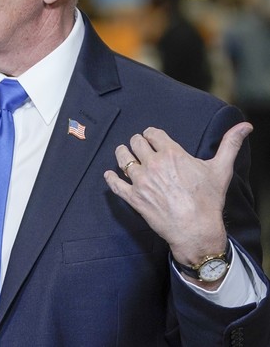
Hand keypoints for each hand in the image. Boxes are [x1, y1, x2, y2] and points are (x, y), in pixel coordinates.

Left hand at [103, 122, 251, 268]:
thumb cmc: (209, 199)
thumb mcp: (221, 169)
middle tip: (139, 147)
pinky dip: (110, 178)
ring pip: (122, 158)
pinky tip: (109, 174)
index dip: (151, 134)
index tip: (152, 137)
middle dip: (137, 142)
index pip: (152, 133)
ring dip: (122, 154)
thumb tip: (245, 125)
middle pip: (135, 142)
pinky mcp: (133, 197)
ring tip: (124, 154)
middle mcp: (153, 164)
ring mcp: (141, 181)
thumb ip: (230, 144)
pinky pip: (114, 184)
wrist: (196, 229)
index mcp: (172, 154)